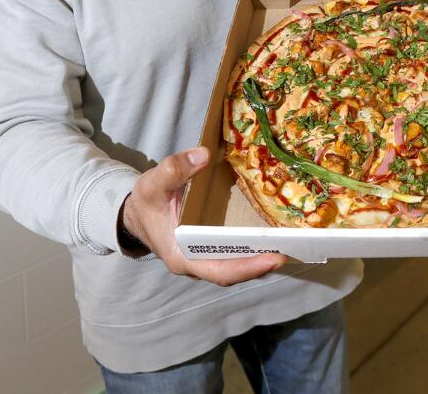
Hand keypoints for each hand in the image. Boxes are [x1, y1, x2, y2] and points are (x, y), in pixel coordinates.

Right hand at [120, 146, 286, 285]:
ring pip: (236, 265)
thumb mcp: (152, 183)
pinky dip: (251, 247)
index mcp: (182, 256)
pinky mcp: (209, 249)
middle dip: (262, 263)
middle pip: (234, 271)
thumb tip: (203, 155)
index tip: (273, 258)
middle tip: (292, 249)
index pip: (220, 271)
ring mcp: (203, 258)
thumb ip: (174, 169)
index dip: (247, 267)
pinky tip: (271, 235)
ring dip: (261, 256)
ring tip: (289, 243)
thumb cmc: (145, 202)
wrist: (135, 213)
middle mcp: (196, 263)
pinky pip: (233, 253)